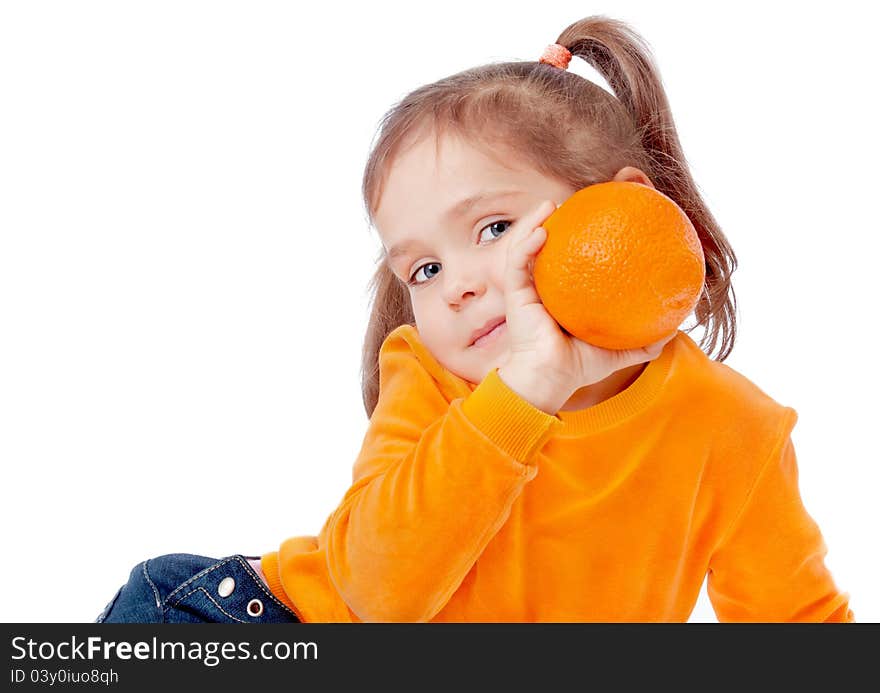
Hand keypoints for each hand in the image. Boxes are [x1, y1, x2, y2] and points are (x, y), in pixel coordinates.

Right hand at [497, 199, 675, 412]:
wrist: (551, 380)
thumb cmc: (578, 366)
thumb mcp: (619, 350)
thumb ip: (643, 339)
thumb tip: (674, 328)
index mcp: (567, 290)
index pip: (578, 250)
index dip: (593, 225)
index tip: (612, 205)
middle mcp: (546, 283)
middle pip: (553, 239)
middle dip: (564, 212)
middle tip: (585, 195)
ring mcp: (529, 286)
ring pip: (527, 245)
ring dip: (534, 221)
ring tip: (551, 205)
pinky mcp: (515, 294)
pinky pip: (518, 264)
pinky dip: (526, 245)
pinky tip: (542, 232)